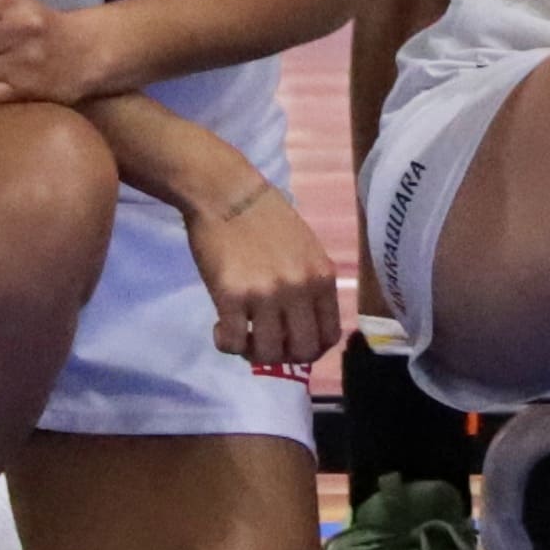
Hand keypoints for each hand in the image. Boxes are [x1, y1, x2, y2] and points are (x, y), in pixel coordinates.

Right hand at [187, 169, 344, 373]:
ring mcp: (266, 295)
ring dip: (252, 352)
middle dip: (282, 356)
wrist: (227, 192)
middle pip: (301, 352)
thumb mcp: (305, 249)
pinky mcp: (232, 297)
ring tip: (241, 334)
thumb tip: (304, 325)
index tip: (291, 344)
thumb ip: (309, 284)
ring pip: (267, 354)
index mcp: (322, 277)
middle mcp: (299, 289)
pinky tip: (220, 328)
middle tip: (264, 343)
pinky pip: (233, 343)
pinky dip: (226, 344)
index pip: (328, 336)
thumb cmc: (266, 217)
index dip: (309, 350)